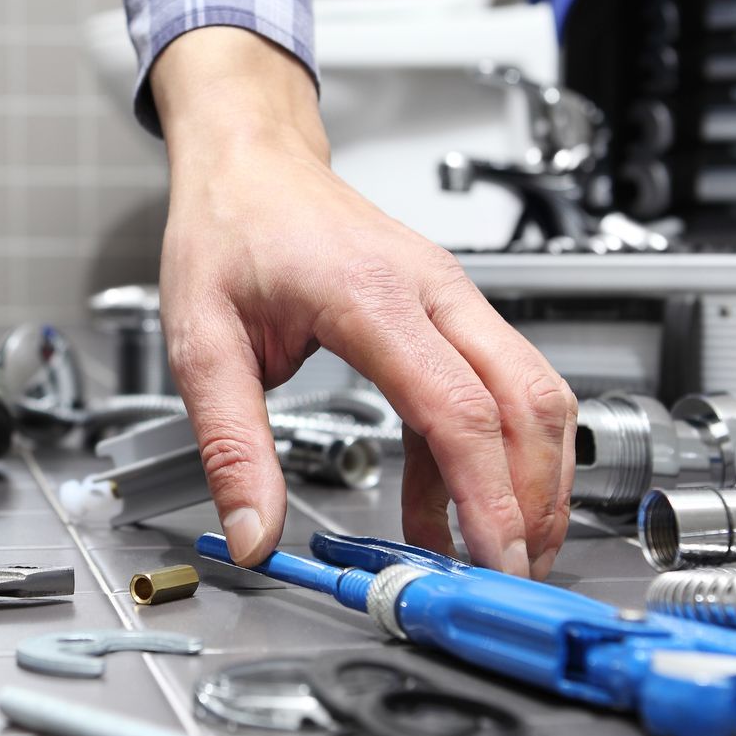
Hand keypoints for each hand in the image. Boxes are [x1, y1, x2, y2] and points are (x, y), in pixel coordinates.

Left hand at [151, 27, 576, 577]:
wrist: (249, 161)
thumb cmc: (229, 228)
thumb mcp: (201, 343)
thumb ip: (231, 445)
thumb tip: (253, 533)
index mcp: (371, 294)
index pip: (457, 405)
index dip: (488, 491)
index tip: (495, 555)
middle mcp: (432, 290)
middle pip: (525, 401)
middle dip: (535, 497)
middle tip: (512, 574)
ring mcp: (451, 297)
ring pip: (532, 392)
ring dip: (530, 476)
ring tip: (499, 551)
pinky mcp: (450, 311)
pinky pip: (495, 388)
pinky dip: (488, 455)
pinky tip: (450, 508)